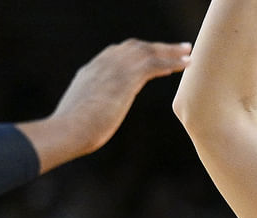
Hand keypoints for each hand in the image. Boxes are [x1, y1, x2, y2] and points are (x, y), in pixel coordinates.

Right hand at [26, 39, 192, 171]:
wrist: (69, 129)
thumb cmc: (72, 132)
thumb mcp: (80, 116)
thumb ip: (88, 112)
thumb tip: (89, 123)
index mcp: (91, 72)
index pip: (116, 55)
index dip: (136, 55)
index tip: (152, 56)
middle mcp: (102, 65)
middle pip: (133, 48)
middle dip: (155, 47)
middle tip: (176, 49)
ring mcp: (113, 69)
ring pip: (146, 51)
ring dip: (169, 51)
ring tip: (188, 52)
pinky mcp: (126, 78)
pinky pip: (154, 64)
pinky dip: (171, 62)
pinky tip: (186, 64)